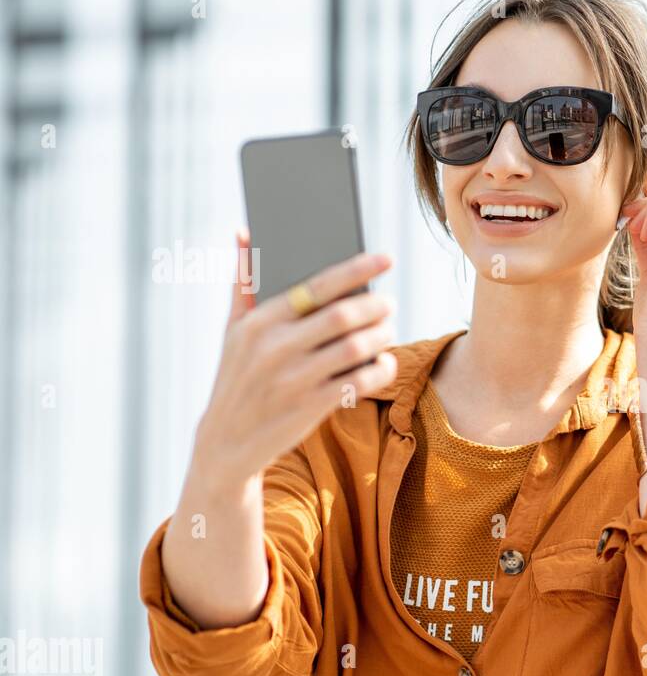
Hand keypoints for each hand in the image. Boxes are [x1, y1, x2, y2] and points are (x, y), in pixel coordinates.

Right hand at [193, 229, 398, 492]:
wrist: (227, 442)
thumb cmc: (236, 377)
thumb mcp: (231, 331)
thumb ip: (243, 283)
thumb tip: (243, 232)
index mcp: (259, 322)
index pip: (317, 286)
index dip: (357, 270)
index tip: (386, 259)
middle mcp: (276, 348)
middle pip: (344, 316)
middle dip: (376, 306)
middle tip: (390, 303)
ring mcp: (294, 379)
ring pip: (356, 348)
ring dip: (383, 336)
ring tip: (388, 330)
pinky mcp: (310, 408)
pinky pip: (360, 382)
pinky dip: (381, 369)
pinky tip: (384, 362)